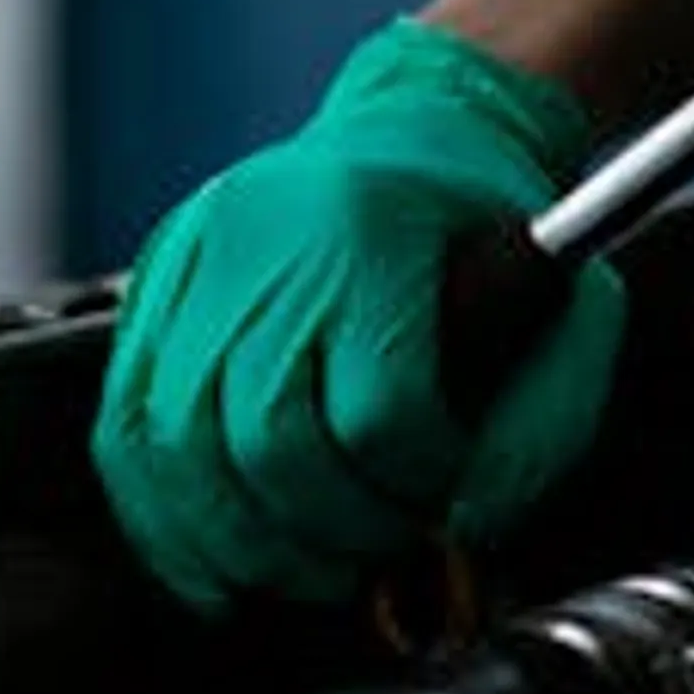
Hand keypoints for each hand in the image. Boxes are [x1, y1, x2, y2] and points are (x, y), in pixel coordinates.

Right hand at [91, 20, 626, 611]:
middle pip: (266, 438)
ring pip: (178, 445)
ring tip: (303, 572)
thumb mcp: (569, 307)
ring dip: (240, 542)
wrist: (421, 121)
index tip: (439, 497)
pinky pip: (124, 428)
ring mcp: (193, 262)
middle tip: (373, 554)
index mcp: (372, 233)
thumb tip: (467, 530)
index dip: (412, 482)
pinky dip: (162, 518)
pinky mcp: (150, 291)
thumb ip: (538, 427)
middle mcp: (264, 242)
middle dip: (326, 529)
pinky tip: (209, 566)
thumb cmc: (491, 224)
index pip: (377, 409)